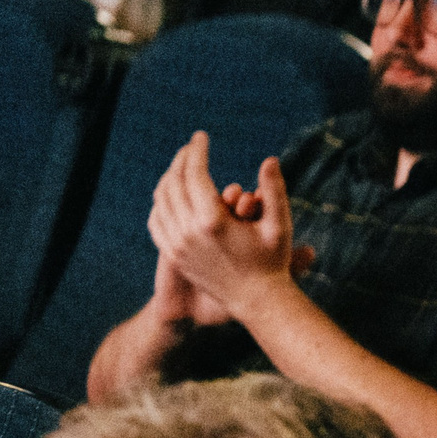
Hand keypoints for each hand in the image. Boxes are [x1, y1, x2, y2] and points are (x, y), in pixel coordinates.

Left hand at [146, 133, 296, 318]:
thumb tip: (269, 160)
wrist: (256, 301)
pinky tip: (171, 193)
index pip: (194, 173)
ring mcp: (177, 245)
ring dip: (169, 178)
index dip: (196, 151)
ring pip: (161, 200)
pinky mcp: (173, 255)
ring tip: (182, 166)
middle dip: (181, 160)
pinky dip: (160, 202)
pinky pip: (157, 220)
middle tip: (191, 147)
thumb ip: (274, 191)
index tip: (201, 136)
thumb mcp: (280, 226)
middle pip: (173, 183)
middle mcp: (189, 232)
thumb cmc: (273, 262)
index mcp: (213, 221)